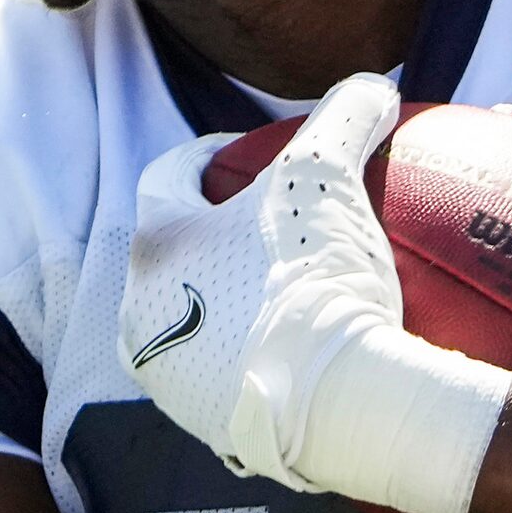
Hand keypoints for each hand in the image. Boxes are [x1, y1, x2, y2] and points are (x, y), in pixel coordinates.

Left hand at [120, 72, 504, 512]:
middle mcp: (140, 313)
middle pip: (175, 252)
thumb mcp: (331, 176)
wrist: (334, 402)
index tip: (243, 156)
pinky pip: (226, 377)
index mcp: (158, 247)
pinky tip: (303, 351)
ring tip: (285, 290)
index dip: (205, 157)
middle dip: (214, 234)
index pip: (167, 177)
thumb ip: (345, 116)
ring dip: (228, 299)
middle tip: (269, 224)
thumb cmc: (315, 279)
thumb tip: (371, 87)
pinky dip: (255, 357)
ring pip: (192, 319)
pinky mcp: (203, 426)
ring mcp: (167, 378)